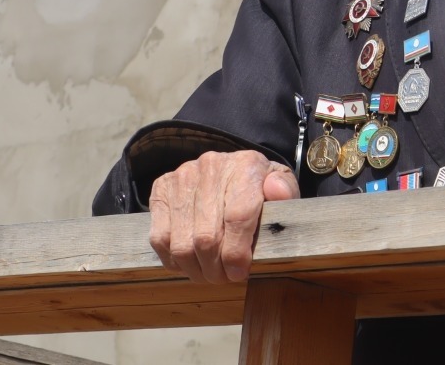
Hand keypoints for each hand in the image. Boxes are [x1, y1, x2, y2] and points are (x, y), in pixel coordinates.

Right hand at [148, 150, 299, 282]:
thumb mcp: (281, 186)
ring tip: (209, 274)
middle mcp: (211, 167)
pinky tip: (190, 262)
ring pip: (181, 243)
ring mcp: (182, 178)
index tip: (240, 273)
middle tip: (225, 278)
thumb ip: (284, 191)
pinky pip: (160, 238)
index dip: (237, 253)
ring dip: (195, 269)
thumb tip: (278, 193)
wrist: (230, 167)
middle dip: (216, 268)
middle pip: (207, 236)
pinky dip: (174, 260)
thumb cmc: (257, 186)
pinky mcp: (161, 190)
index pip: (238, 217)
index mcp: (246, 165)